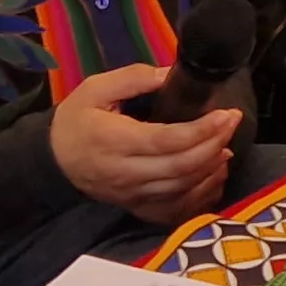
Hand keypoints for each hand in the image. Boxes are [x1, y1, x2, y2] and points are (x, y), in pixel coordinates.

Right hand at [47, 64, 239, 222]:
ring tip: (225, 145)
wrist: (54, 160)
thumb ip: (133, 78)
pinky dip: (201, 196)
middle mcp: (127, 174)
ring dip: (211, 169)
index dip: (202, 130)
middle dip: (214, 144)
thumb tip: (170, 75)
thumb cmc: (76, 121)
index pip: (168, 140)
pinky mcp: (137, 208)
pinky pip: (176, 210)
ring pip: (182, 189)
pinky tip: (213, 176)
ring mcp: (133, 195)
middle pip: (181, 167)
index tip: (226, 113)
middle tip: (231, 123)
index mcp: (116, 141)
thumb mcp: (95, 88)